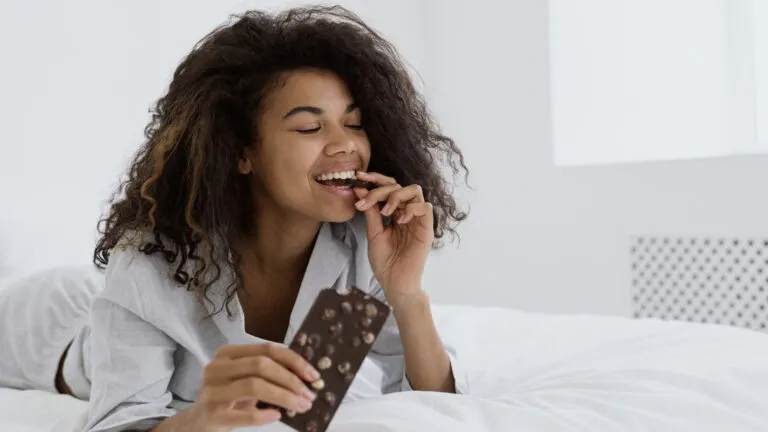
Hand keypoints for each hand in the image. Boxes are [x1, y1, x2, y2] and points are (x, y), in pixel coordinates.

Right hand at [189, 343, 318, 430]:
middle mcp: (217, 368)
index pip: (266, 349)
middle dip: (291, 380)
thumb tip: (306, 377)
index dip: (294, 360)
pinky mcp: (212, 415)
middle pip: (261, 365)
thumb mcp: (244, 379)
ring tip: (300, 406)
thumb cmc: (228, 398)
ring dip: (284, 397)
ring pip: (254, 386)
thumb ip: (268, 373)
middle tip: (309, 395)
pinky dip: (264, 415)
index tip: (313, 375)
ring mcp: (212, 391)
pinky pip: (244, 414)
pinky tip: (277, 416)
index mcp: (228, 354)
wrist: (196, 423)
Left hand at [353, 171, 433, 303]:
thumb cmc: (385, 261)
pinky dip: (411, 209)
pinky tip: (399, 220)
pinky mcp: (427, 229)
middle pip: (399, 185)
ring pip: (415, 190)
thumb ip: (370, 212)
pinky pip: (425, 207)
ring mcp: (418, 220)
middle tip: (366, 200)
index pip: (388, 187)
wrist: (394, 283)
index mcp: (394, 212)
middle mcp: (407, 213)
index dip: (375, 179)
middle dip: (380, 188)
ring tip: (385, 212)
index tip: (358, 177)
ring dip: (396, 196)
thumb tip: (359, 189)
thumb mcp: (373, 233)